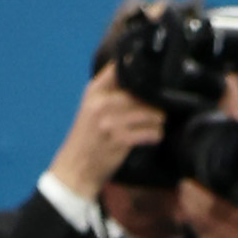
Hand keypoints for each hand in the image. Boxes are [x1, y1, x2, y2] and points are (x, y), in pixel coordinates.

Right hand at [43, 69, 167, 206]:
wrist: (75, 170)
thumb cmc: (85, 139)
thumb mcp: (90, 107)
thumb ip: (108, 90)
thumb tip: (135, 73)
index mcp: (94, 91)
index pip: (119, 68)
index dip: (138, 68)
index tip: (150, 75)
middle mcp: (101, 103)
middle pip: (140, 90)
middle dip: (154, 98)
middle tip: (161, 104)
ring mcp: (110, 122)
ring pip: (148, 110)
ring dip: (158, 117)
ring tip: (159, 120)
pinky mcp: (120, 140)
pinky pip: (148, 132)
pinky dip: (156, 133)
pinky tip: (155, 134)